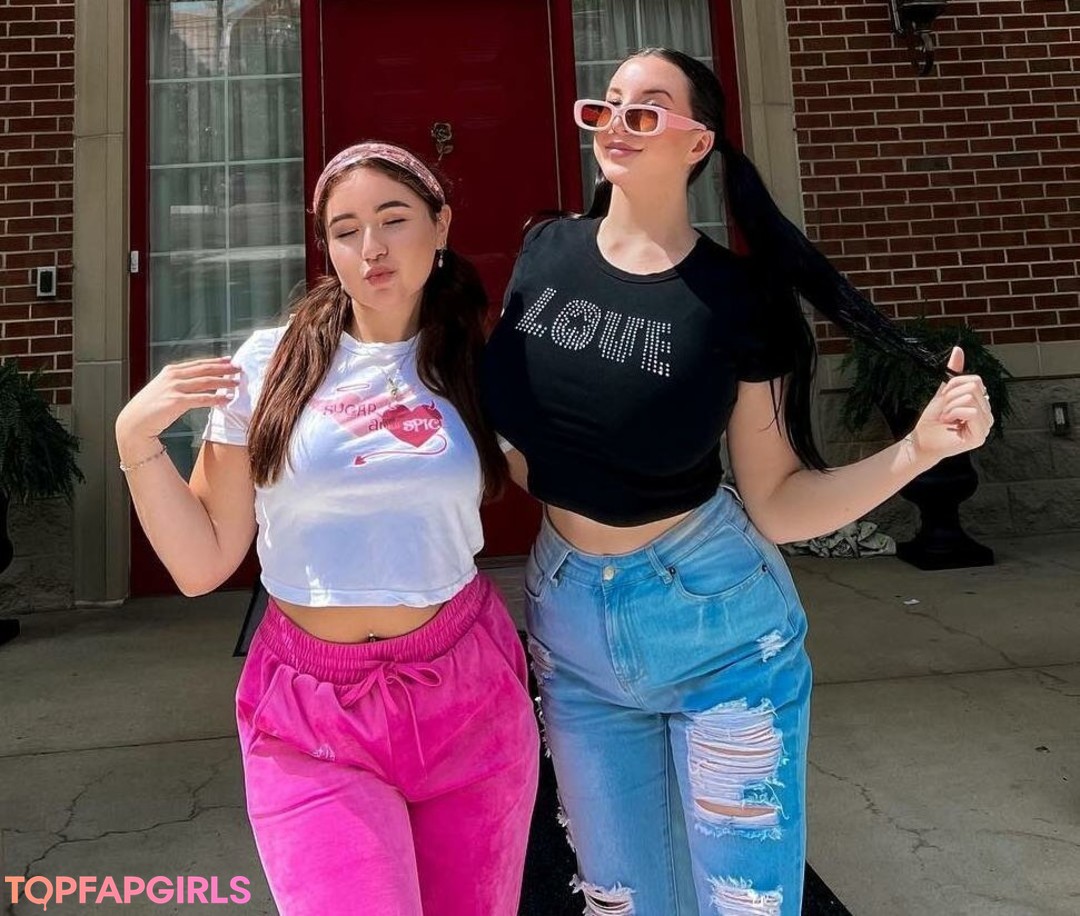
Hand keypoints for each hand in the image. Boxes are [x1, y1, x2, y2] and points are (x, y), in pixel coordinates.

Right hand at [115, 357, 239, 457]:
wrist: (135, 422)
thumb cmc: (150, 409)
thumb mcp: (163, 390)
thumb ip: (179, 384)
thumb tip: (197, 384)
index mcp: (170, 371)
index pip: (198, 364)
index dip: (215, 361)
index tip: (230, 360)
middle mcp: (173, 376)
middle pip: (204, 370)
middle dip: (224, 368)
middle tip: (240, 368)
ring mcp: (174, 388)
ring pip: (205, 382)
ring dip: (224, 382)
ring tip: (237, 383)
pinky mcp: (176, 401)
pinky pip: (202, 398)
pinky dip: (216, 398)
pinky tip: (227, 399)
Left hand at [908, 346, 994, 462]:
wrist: (921, 440)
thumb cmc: (932, 419)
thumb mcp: (943, 392)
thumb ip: (953, 372)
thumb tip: (958, 349)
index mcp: (981, 403)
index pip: (975, 380)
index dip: (954, 386)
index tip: (945, 400)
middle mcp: (987, 414)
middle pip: (974, 387)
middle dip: (951, 397)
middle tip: (944, 411)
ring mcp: (985, 426)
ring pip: (971, 398)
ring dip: (950, 407)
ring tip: (946, 418)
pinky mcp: (980, 436)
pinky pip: (971, 412)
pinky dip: (954, 414)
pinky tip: (950, 423)